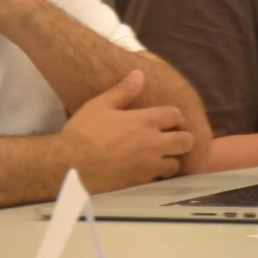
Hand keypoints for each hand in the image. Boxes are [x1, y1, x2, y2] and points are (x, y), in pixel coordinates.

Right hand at [58, 70, 196, 191]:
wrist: (72, 165)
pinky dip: (157, 174)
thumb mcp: (100, 105)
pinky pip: (159, 179)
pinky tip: (146, 170)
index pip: (176, 115)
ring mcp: (149, 165)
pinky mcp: (141, 182)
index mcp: (146, 121)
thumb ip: (123, 91)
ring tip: (160, 156)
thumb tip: (139, 74)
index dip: (175, 116)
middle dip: (183, 138)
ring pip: (176, 164)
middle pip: (186, 141)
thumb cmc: (84, 131)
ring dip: (171, 159)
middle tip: (171, 137)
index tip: (168, 119)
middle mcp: (154, 143)